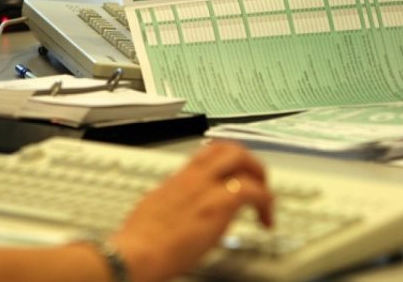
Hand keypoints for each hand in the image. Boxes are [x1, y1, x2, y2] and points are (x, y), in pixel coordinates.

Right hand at [109, 142, 272, 281]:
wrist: (136, 253)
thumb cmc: (139, 243)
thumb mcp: (155, 212)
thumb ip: (174, 206)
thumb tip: (182, 213)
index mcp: (177, 179)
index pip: (207, 155)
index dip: (226, 163)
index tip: (234, 176)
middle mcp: (193, 177)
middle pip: (228, 148)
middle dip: (249, 162)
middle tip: (258, 182)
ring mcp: (206, 187)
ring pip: (241, 158)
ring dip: (260, 177)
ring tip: (266, 201)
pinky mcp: (219, 204)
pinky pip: (253, 191)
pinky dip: (266, 202)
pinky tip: (266, 219)